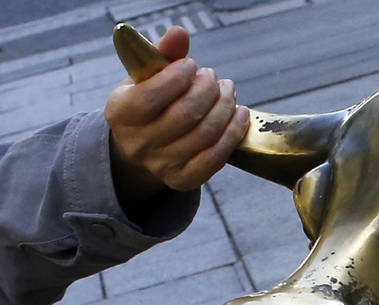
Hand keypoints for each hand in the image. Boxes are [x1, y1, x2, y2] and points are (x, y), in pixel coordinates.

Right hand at [105, 26, 248, 201]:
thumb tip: (180, 33)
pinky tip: (240, 114)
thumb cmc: (148, 100)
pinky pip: (215, 158)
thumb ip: (162, 53)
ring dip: (225, 107)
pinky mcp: (183, 180)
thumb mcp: (146, 76)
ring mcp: (161, 166)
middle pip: (186, 114)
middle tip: (214, 77)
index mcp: (120, 113)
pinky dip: (233, 133)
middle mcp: (138, 144)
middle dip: (208, 90)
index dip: (179, 76)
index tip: (192, 65)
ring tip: (228, 90)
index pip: (152, 95)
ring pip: (205, 134)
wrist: (143, 143)